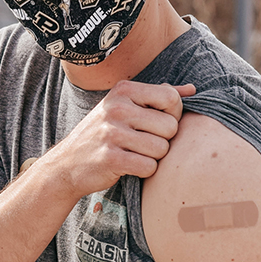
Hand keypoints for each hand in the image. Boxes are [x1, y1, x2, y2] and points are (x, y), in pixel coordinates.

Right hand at [43, 80, 195, 197]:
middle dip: (164, 139)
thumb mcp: (125, 106)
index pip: (171, 98)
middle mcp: (116, 108)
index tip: (157, 123)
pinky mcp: (110, 158)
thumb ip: (158, 96)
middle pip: (170, 127)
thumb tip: (193, 90)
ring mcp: (111, 133)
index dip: (173, 115)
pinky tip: (129, 165)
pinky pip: (149, 167)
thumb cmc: (104, 133)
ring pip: (162, 149)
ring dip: (154, 157)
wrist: (67, 164)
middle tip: (144, 142)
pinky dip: (144, 170)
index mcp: (123, 90)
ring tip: (135, 153)